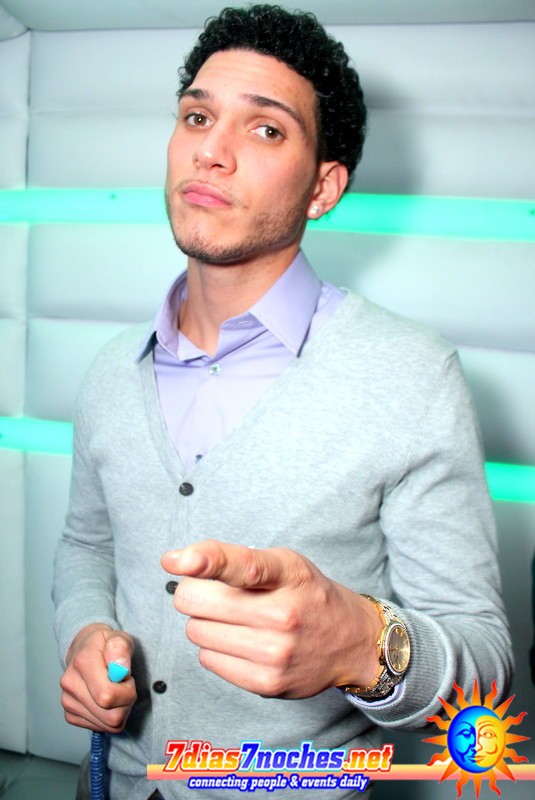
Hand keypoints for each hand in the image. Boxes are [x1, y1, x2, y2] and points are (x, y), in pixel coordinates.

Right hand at [60, 624, 136, 731]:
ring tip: (115, 690)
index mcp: (82, 662)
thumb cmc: (104, 645)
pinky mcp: (70, 714)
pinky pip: (100, 727)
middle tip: (124, 684)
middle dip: (126, 702)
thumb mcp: (119, 638)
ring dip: (119, 710)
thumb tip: (120, 668)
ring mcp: (68, 701)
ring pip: (107, 724)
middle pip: (110, 715)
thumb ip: (121, 648)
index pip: (108, 695)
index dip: (126, 690)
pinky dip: (109, 717)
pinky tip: (106, 700)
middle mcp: (70, 684)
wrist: (84, 649)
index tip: (126, 677)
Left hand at [161, 540, 380, 698]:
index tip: (177, 561)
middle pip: (198, 602)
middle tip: (214, 594)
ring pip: (197, 632)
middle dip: (195, 594)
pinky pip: (208, 660)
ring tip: (236, 620)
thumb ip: (234, 558)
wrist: (350, 642)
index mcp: (289, 574)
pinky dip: (215, 649)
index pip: (244, 565)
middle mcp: (284, 614)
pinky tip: (241, 642)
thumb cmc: (307, 594)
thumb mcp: (284, 563)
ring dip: (206, 623)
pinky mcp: (266, 683)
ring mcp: (275, 653)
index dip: (207, 560)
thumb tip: (175, 562)